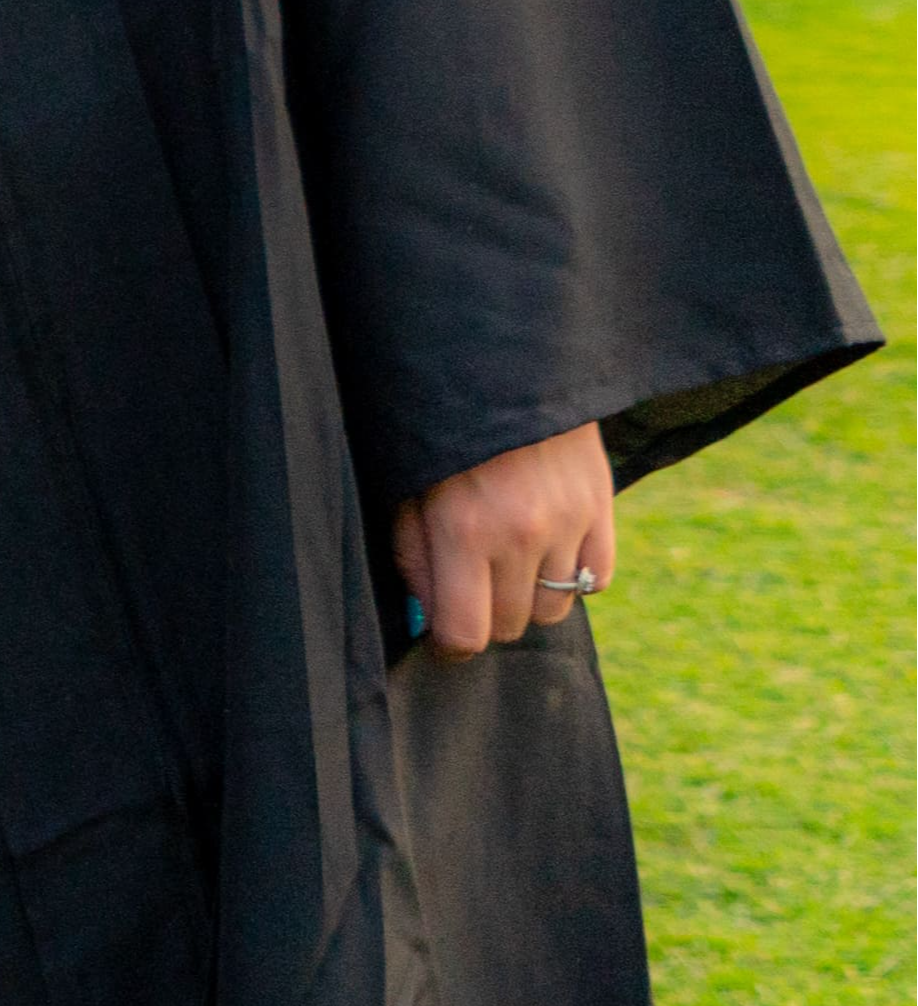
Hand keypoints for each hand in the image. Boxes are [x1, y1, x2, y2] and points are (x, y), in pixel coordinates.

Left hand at [390, 423, 618, 658]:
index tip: (442, 632)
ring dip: (529, 596)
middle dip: (486, 615)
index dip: (449, 643)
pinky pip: (597, 579)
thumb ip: (414, 555)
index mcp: (464, 529)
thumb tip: (432, 618)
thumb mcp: (403, 484)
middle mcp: (523, 534)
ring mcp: (570, 523)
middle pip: (513, 626)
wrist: (503, 363)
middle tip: (470, 583)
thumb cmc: (436, 423)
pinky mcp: (602, 507)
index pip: (467, 634)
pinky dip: (574, 577)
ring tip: (506, 559)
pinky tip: (546, 549)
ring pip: (555, 608)